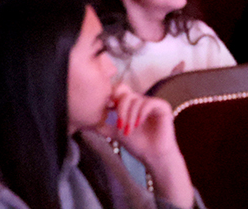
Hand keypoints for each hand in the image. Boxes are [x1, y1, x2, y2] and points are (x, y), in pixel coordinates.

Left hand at [104, 84, 192, 207]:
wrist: (153, 156)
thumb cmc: (137, 145)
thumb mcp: (116, 133)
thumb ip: (103, 126)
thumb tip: (86, 123)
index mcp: (130, 104)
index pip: (119, 90)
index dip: (112, 98)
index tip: (108, 112)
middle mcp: (140, 100)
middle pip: (125, 92)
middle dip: (120, 109)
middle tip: (119, 125)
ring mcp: (151, 103)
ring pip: (135, 99)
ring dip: (129, 116)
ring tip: (129, 131)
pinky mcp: (162, 106)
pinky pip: (148, 103)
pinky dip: (141, 114)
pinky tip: (138, 124)